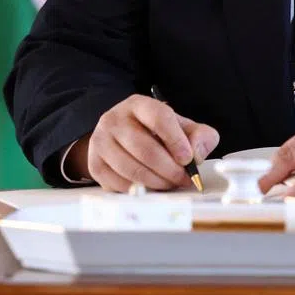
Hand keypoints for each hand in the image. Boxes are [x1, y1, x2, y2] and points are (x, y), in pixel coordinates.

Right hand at [76, 95, 218, 191]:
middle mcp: (115, 119)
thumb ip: (199, 136)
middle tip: (184, 179)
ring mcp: (101, 142)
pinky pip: (119, 184)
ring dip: (156, 182)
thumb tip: (196, 154)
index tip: (188, 159)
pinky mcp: (95, 164)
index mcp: (139, 105)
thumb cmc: (157, 134)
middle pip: (144, 148)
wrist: (122, 140)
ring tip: (170, 184)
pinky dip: (140, 190)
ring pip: (131, 168)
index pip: (158, 116)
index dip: (175, 139)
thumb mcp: (182, 128)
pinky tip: (152, 187)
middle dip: (169, 169)